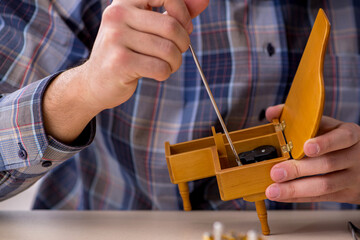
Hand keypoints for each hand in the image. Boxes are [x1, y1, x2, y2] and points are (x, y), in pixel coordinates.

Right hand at [80, 0, 208, 110]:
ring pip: (168, 49)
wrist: (96, 81)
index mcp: (125, 1)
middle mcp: (117, 14)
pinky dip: (165, 73)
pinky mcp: (120, 62)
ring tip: (167, 64)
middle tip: (178, 51)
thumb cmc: (126, 51)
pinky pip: (160, 67)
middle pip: (171, 27)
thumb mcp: (146, 27)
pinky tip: (157, 73)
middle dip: (183, 43)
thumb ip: (175, 13)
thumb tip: (204, 1)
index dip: (183, 13)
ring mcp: (116, 38)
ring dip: (175, 62)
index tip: (184, 27)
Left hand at [265, 105, 359, 203]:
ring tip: (274, 190)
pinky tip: (282, 196)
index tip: (307, 147)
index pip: (342, 138)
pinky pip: (321, 198)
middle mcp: (354, 156)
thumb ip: (297, 118)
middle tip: (276, 172)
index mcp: (349, 135)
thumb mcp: (325, 125)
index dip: (324, 143)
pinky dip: (299, 197)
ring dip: (295, 189)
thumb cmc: (336, 140)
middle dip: (298, 169)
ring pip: (324, 185)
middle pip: (327, 164)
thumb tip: (271, 112)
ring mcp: (353, 177)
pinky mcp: (347, 194)